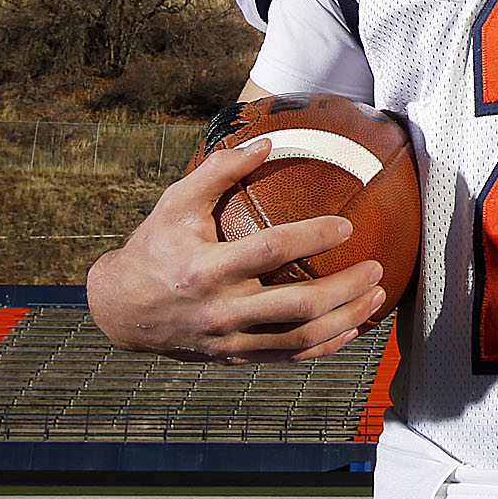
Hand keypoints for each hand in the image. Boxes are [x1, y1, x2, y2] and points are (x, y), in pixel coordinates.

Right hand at [86, 139, 386, 362]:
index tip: (346, 226)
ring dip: (345, 320)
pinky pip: (288, 357)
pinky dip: (324, 346)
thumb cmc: (154, 247)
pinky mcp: (235, 356)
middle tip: (376, 268)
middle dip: (343, 289)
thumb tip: (266, 141)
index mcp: (204, 269)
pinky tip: (351, 329)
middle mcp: (220, 309)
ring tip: (377, 297)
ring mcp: (229, 339)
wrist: (120, 310)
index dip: (310, 238)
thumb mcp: (176, 202)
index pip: (267, 252)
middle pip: (294, 306)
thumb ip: (219, 170)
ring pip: (298, 338)